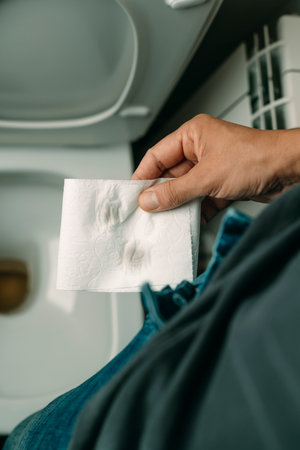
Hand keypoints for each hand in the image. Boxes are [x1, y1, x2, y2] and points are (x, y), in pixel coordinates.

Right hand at [131, 115, 299, 222]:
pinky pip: (201, 199)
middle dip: (161, 195)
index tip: (132, 194)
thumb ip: (176, 191)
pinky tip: (189, 223)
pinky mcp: (222, 184)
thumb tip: (150, 200)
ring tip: (166, 221)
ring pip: (186, 189)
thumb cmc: (258, 157)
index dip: (143, 175)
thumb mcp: (208, 177)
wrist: (290, 170)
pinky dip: (195, 211)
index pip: (157, 155)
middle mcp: (201, 149)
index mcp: (193, 135)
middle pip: (171, 175)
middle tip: (148, 213)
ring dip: (178, 205)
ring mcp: (212, 168)